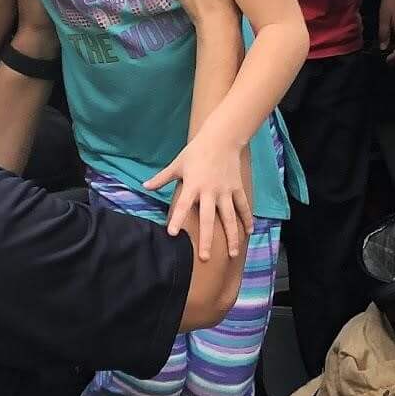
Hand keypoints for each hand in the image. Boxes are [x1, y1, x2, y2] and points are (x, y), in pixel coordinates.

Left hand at [146, 132, 250, 263]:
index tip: (172, 234)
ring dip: (232, 236)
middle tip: (204, 257)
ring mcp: (225, 191)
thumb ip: (162, 178)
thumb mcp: (177, 164)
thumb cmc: (196, 151)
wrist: (221, 138)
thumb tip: (145, 186)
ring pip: (229, 218)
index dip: (177, 219)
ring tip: (232, 254)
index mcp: (192, 186)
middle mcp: (210, 191)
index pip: (182, 205)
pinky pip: (243, 206)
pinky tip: (250, 233)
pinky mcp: (237, 188)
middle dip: (206, 239)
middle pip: (208, 219)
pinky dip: (247, 219)